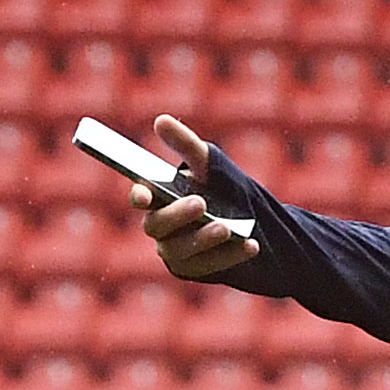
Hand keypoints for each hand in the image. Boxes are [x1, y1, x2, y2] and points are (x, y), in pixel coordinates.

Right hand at [136, 113, 260, 283]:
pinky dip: (230, 255)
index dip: (139, 196)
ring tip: (226, 228)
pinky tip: (250, 245)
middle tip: (200, 203)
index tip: (145, 193)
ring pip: (181, 250)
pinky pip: (209, 266)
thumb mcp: (208, 163)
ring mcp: (175, 251)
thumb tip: (161, 120)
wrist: (248, 220)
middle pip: (156, 226)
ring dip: (203, 239)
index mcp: (157, 198)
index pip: (140, 198)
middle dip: (177, 216)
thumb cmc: (219, 187)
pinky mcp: (195, 269)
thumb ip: (186, 144)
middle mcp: (160, 227)